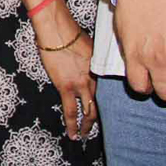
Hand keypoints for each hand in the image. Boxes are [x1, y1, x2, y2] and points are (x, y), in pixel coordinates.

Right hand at [31, 1, 96, 139]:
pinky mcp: (65, 87)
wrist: (57, 31)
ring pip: (89, 112)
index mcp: (100, 70)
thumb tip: (90, 65)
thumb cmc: (70, 33)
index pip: (107, 93)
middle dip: (99, 118)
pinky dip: (73, 125)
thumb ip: (92, 61)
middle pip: (101, 104)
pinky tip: (73, 133)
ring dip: (88, 125)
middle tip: (96, 126)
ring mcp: (80, 85)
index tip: (107, 111)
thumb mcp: (90, 47)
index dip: (107, 104)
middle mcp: (94, 80)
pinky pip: (71, 111)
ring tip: (85, 134)